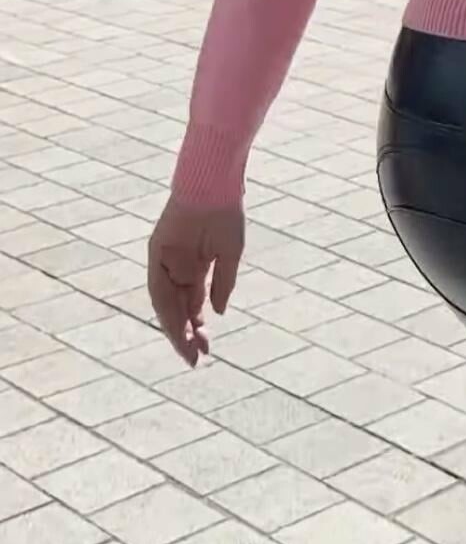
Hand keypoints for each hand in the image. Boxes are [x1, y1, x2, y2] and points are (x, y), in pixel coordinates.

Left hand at [147, 199, 244, 365]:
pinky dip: (167, 306)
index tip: (206, 350)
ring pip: (165, 303)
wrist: (216, 185)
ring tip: (187, 349)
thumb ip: (222, 284)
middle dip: (185, 335)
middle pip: (177, 309)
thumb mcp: (230, 255)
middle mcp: (177, 268)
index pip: (192, 306)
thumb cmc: (226, 214)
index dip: (197, 328)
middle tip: (196, 359)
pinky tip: (179, 324)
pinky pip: (157, 285)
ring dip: (174, 327)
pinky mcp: (157, 252)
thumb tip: (217, 313)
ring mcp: (166, 261)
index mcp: (196, 268)